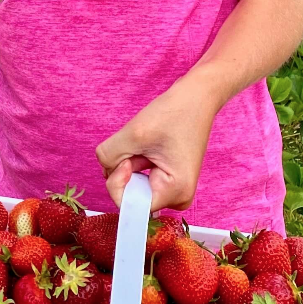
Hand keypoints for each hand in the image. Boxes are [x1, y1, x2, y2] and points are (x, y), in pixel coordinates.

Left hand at [95, 75, 216, 213]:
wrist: (196, 98)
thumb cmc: (174, 113)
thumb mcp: (134, 133)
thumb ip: (108, 156)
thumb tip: (105, 171)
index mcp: (176, 192)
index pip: (130, 206)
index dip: (118, 182)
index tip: (127, 158)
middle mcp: (178, 198)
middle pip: (131, 195)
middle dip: (125, 169)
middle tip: (139, 146)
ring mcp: (174, 190)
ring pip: (132, 185)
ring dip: (130, 163)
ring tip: (147, 143)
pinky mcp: (168, 181)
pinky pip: (139, 178)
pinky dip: (136, 161)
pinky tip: (148, 146)